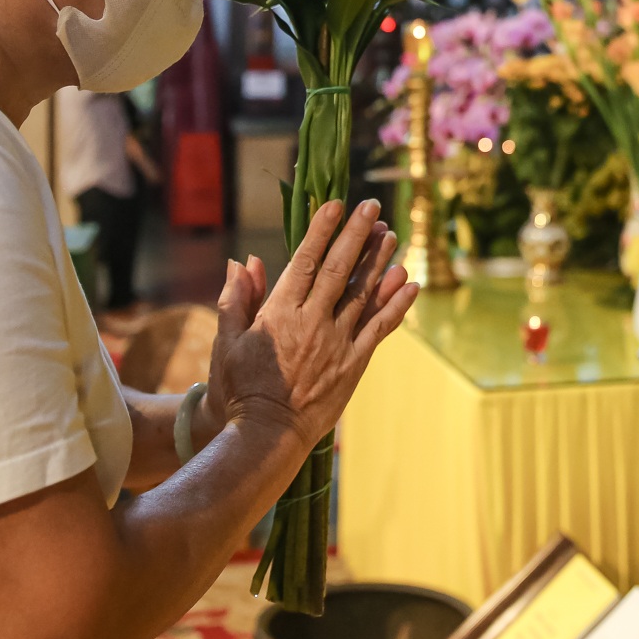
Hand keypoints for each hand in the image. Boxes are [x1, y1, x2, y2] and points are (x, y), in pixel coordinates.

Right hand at [201, 200, 416, 452]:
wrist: (267, 434)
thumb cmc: (241, 388)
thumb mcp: (228, 341)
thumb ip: (236, 299)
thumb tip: (243, 261)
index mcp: (280, 312)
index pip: (304, 261)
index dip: (321, 230)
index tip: (336, 205)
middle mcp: (312, 322)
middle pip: (339, 269)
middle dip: (357, 234)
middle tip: (372, 206)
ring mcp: (336, 342)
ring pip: (363, 294)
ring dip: (379, 261)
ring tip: (392, 234)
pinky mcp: (354, 364)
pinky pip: (380, 328)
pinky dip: (397, 305)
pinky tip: (410, 283)